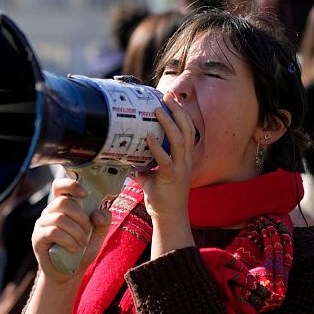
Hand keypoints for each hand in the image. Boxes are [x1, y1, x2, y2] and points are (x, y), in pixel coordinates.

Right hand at [31, 177, 110, 283]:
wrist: (68, 274)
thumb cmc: (81, 251)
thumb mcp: (98, 235)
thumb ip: (103, 221)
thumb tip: (98, 213)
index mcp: (62, 207)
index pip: (59, 186)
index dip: (70, 184)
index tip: (85, 194)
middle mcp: (49, 212)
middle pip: (62, 201)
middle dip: (80, 216)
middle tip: (87, 230)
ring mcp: (41, 225)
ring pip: (59, 218)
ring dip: (77, 231)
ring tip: (82, 243)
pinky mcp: (38, 239)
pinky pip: (53, 232)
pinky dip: (68, 240)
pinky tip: (75, 248)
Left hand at [134, 92, 195, 221]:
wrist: (169, 217)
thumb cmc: (162, 198)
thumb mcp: (151, 177)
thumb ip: (142, 166)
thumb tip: (125, 158)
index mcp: (184, 157)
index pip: (186, 130)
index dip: (180, 114)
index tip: (171, 99)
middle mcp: (185, 159)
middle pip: (187, 129)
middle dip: (178, 110)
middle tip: (168, 96)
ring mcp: (180, 168)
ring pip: (179, 139)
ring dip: (169, 122)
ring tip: (158, 109)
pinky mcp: (171, 177)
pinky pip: (165, 159)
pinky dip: (157, 147)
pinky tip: (149, 137)